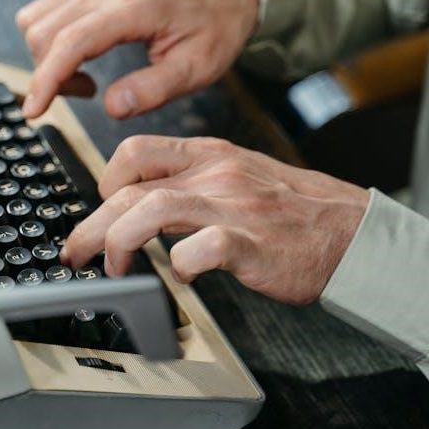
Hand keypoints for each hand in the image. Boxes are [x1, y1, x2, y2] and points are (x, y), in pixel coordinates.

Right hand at [15, 0, 258, 118]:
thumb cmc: (212, 25)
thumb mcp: (197, 67)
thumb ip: (154, 89)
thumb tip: (112, 107)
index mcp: (136, 7)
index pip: (73, 41)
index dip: (47, 79)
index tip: (34, 111)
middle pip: (44, 33)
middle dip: (50, 75)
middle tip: (86, 93)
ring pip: (36, 22)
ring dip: (46, 60)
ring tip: (83, 78)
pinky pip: (44, 12)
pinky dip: (49, 43)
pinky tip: (79, 57)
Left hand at [60, 136, 369, 304]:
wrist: (352, 232)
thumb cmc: (294, 211)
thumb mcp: (237, 177)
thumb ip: (191, 184)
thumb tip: (140, 205)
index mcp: (209, 156)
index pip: (135, 152)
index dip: (104, 181)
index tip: (98, 209)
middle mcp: (215, 175)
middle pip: (129, 190)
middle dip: (91, 225)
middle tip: (77, 251)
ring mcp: (232, 206)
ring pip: (152, 210)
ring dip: (119, 242)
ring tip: (115, 267)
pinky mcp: (251, 242)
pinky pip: (200, 249)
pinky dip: (180, 266)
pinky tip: (182, 276)